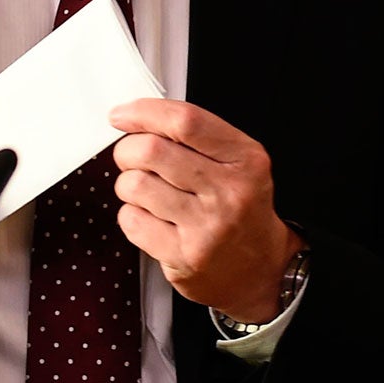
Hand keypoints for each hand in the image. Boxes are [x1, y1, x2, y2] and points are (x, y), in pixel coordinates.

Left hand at [108, 98, 298, 324]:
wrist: (261, 269)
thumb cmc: (242, 208)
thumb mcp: (240, 163)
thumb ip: (198, 137)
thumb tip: (137, 118)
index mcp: (246, 160)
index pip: (186, 122)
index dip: (144, 113)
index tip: (122, 115)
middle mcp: (229, 192)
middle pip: (151, 151)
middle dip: (128, 150)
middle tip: (132, 157)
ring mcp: (206, 227)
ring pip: (135, 185)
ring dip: (129, 184)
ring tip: (147, 192)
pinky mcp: (183, 257)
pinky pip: (131, 220)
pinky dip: (133, 215)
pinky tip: (153, 218)